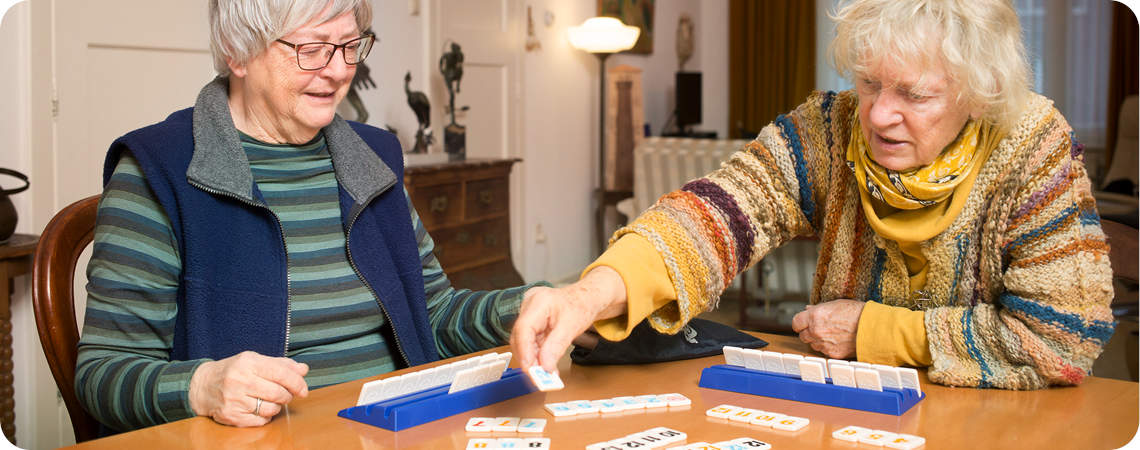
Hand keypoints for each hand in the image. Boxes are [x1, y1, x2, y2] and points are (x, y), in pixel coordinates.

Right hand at [188, 351, 309, 426]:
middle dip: (287, 396)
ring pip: (271, 409)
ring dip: (276, 407)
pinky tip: (258, 408)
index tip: (303, 389)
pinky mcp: (231, 415)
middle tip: (286, 395)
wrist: (203, 385)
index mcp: (248, 363)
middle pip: (278, 393)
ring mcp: (234, 399)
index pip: (282, 374)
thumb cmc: (234, 371)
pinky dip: (265, 416)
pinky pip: (260, 421)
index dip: (297, 383)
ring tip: (269, 400)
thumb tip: (303, 369)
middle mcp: (240, 380)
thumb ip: (281, 365)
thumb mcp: (255, 361)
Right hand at [510, 266, 627, 372]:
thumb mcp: (571, 327)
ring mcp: (529, 314)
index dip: (525, 351)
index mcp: (538, 301)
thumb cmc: (580, 305)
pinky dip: (537, 355)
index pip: (524, 328)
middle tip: (538, 377)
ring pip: (524, 342)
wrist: (585, 298)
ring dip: (533, 359)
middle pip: (520, 337)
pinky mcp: (532, 323)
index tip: (530, 370)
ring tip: (544, 374)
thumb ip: (556, 347)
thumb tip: (545, 366)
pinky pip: (530, 342)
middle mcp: (529, 306)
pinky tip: (545, 365)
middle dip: (529, 359)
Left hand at [791, 299, 863, 358]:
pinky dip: (827, 348)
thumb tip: (808, 310)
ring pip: (812, 345)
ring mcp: (823, 344)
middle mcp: (816, 331)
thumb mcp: (835, 304)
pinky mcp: (831, 353)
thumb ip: (818, 309)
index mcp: (815, 316)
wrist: (872, 328)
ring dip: (817, 341)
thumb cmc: (857, 313)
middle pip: (802, 336)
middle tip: (819, 329)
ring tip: (831, 334)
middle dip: (808, 332)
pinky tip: (837, 341)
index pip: (796, 323)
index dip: (800, 323)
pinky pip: (823, 352)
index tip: (803, 323)